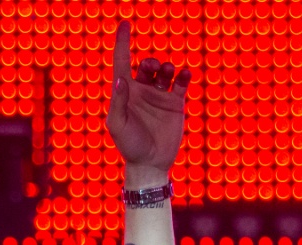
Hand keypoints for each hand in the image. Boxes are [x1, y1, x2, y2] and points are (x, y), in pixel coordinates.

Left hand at [106, 19, 191, 181]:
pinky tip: (183, 75)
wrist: (150, 164)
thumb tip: (121, 79)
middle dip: (149, 61)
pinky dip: (183, 76)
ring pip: (164, 72)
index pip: (122, 61)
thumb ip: (119, 102)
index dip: (122, 42)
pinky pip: (180, 84)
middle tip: (152, 68)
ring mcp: (159, 97)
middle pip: (146, 65)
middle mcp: (141, 91)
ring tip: (168, 72)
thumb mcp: (118, 125)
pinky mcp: (174, 104)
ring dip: (166, 67)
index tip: (124, 23)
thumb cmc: (129, 146)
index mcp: (125, 93)